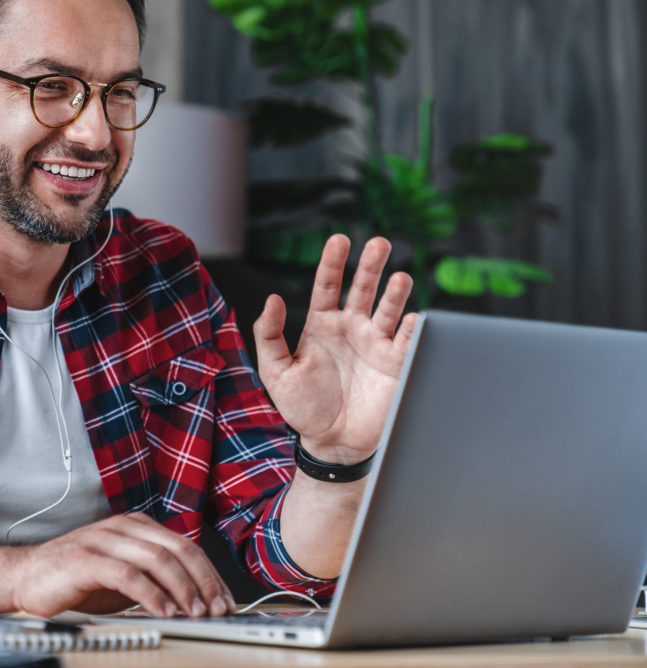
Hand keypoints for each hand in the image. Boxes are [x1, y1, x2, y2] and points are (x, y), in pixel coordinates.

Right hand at [9, 513, 234, 618]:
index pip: (184, 545)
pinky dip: (151, 595)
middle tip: (217, 609)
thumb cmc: (74, 579)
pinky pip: (128, 575)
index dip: (209, 573)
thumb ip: (153, 577)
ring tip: (195, 612)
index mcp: (135, 526)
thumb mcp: (123, 575)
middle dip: (203, 581)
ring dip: (182, 589)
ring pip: (158, 559)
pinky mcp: (85, 560)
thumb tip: (194, 599)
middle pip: (177, 549)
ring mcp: (103, 540)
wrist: (24, 577)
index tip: (224, 600)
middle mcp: (122, 527)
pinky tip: (163, 611)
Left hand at [253, 235, 416, 464]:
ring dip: (395, 292)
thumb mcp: (275, 372)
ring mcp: (375, 344)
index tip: (340, 240)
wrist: (332, 443)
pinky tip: (413, 317)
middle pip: (363, 288)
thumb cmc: (302, 407)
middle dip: (371, 265)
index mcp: (322, 325)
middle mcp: (351, 328)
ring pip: (389, 309)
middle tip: (380, 243)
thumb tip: (272, 299)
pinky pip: (407, 341)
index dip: (333, 263)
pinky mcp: (396, 364)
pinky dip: (413, 328)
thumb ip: (269, 335)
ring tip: (400, 277)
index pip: (327, 286)